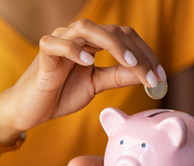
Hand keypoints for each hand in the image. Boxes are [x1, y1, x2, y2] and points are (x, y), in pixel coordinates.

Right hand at [0, 19, 165, 141]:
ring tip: (130, 65)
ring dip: (113, 45)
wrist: (33, 108)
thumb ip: (118, 77)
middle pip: (114, 31)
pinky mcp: (44, 54)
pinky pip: (57, 44)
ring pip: (88, 29)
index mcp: (94, 43)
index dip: (146, 55)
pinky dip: (73, 50)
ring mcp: (60, 41)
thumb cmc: (63, 93)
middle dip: (137, 54)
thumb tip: (144, 74)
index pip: (126, 38)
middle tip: (153, 77)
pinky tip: (89, 63)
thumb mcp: (96, 85)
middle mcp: (79, 37)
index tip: (161, 77)